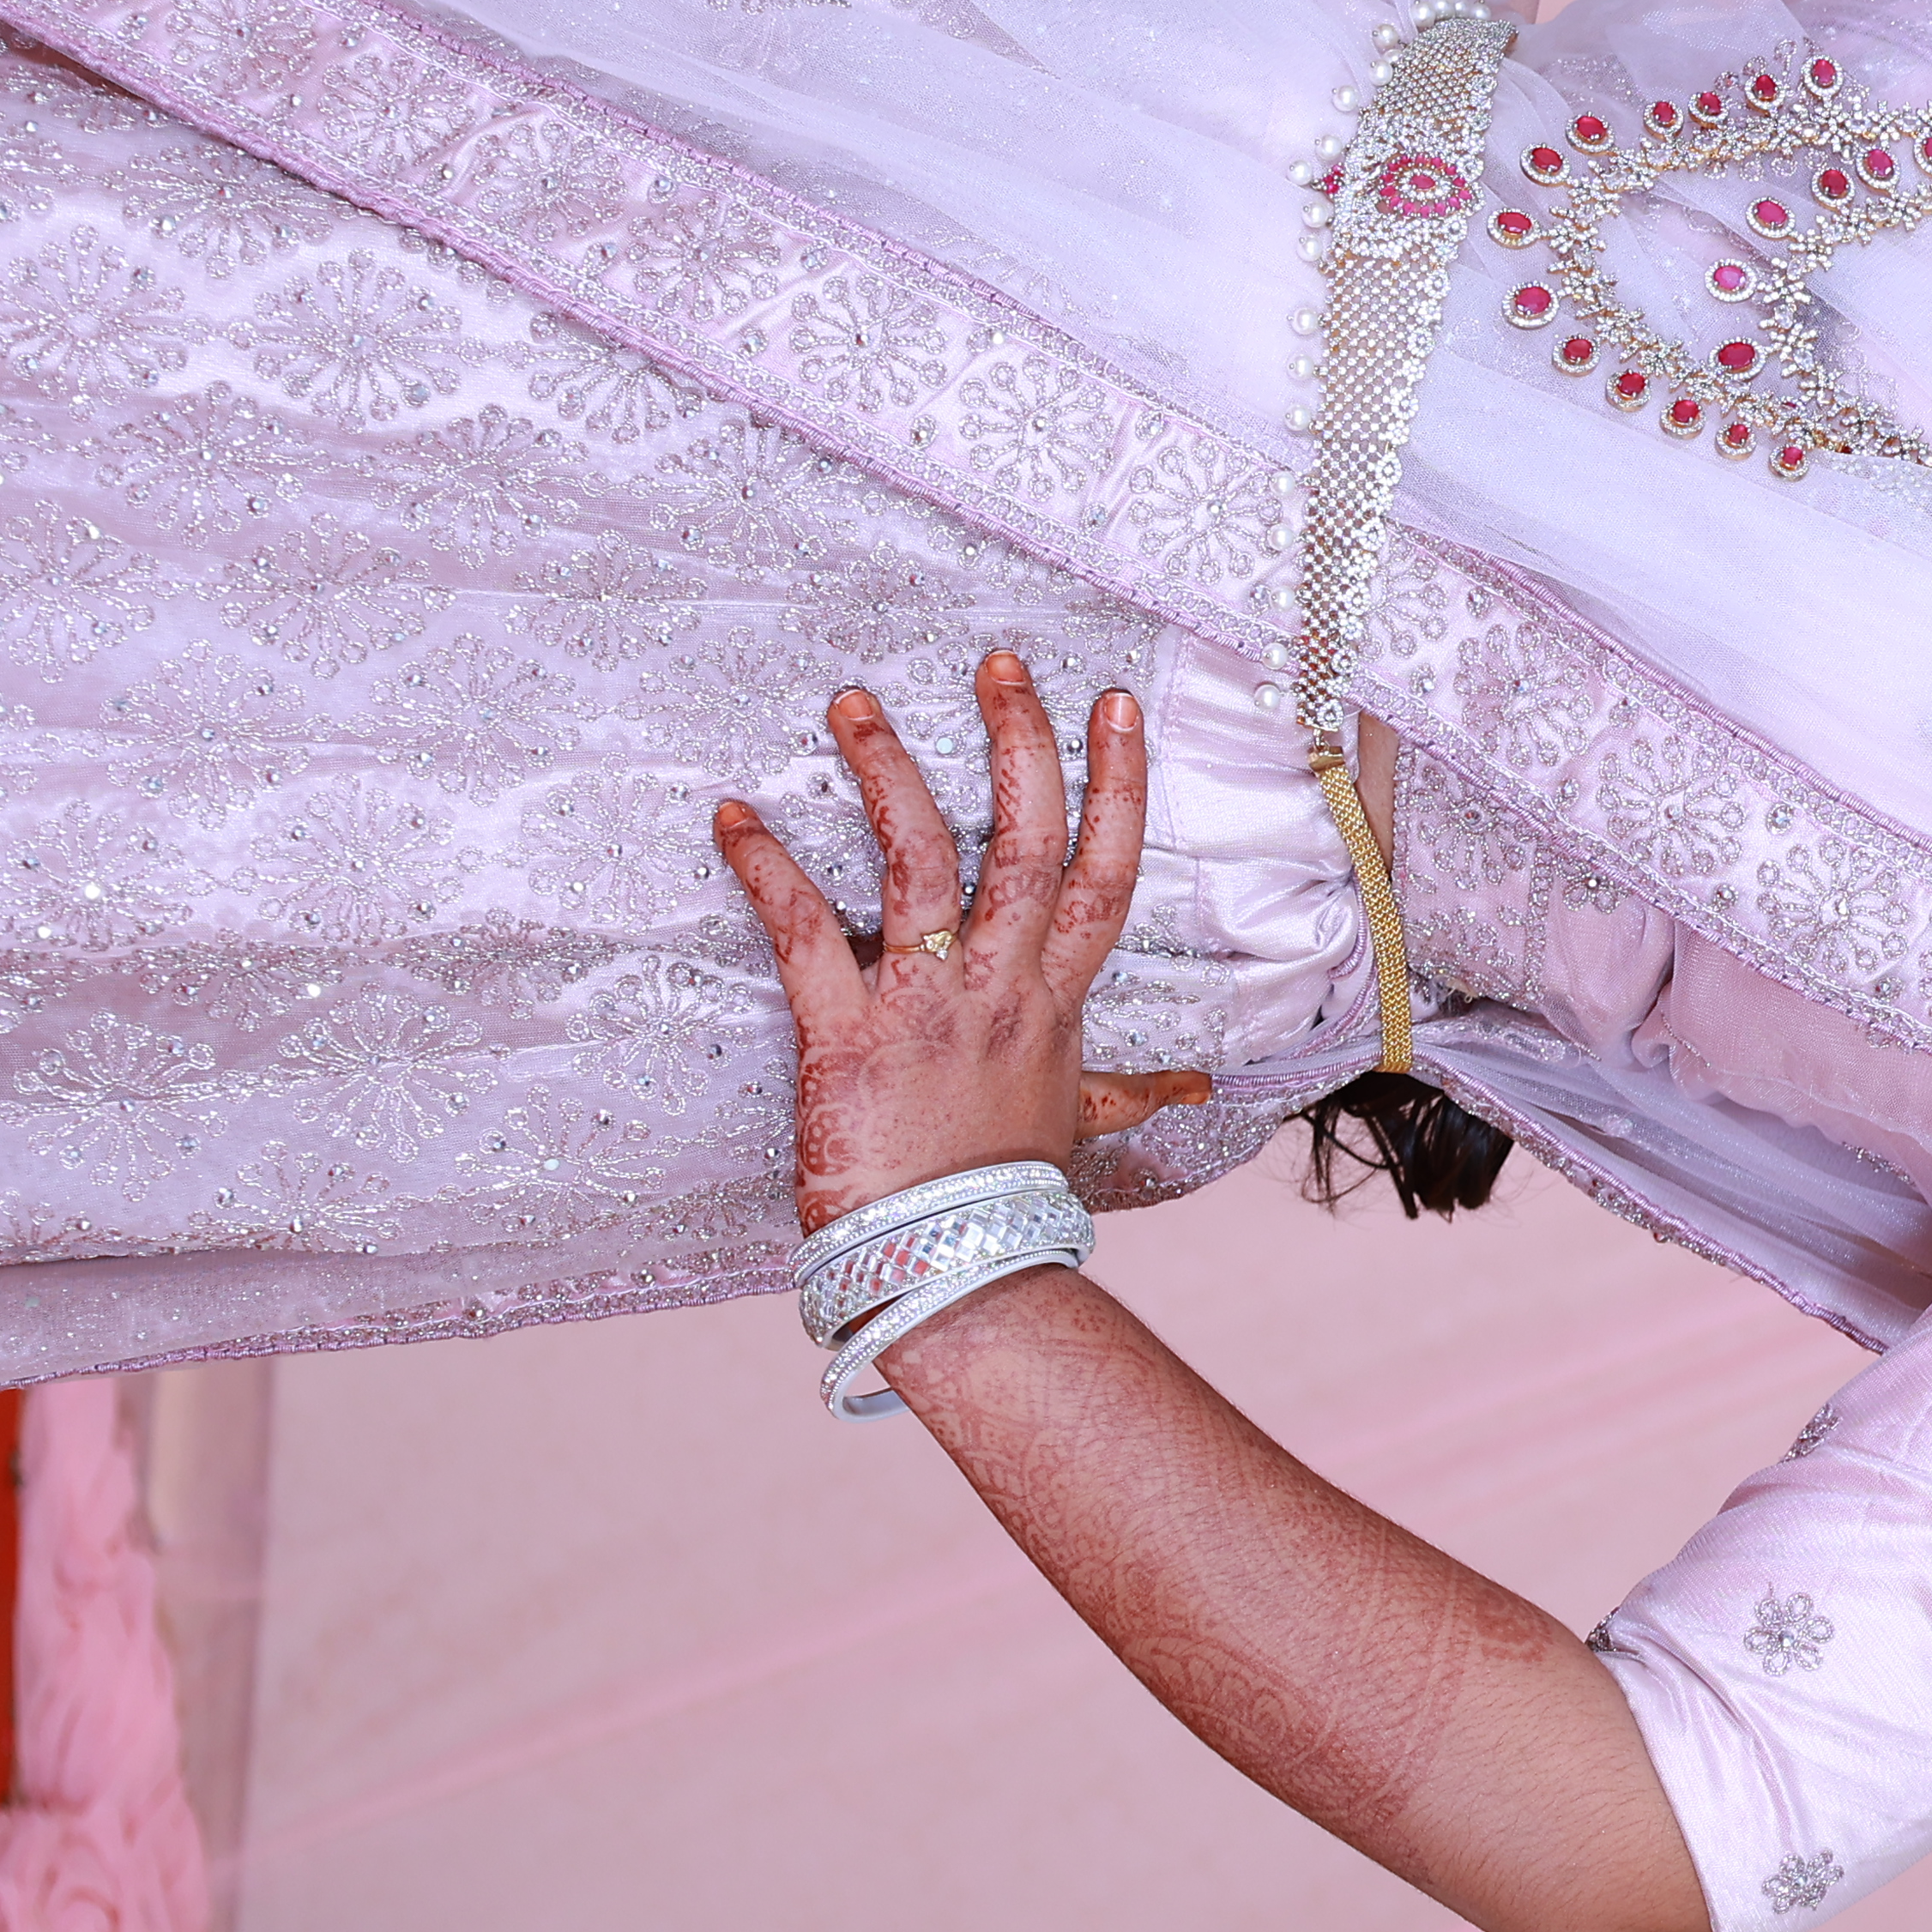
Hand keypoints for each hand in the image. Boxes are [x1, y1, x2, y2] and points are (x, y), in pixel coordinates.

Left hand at [711, 652, 1202, 1234]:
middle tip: (997, 664)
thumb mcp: (1079, 1125)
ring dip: (887, 774)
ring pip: (922, 862)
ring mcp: (926, 1005)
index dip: (1114, 782)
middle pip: (1028, 841)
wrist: (952, 1267)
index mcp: (1054, 998)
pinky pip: (805, 935)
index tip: (1112, 706)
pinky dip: (767, 871)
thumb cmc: (1007, 1191)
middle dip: (1017, 742)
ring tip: (853, 703)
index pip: (1104, 871)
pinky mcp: (844, 1035)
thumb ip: (1134, 1091)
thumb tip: (1198, 1087)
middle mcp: (1002, 985)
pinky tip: (733, 817)